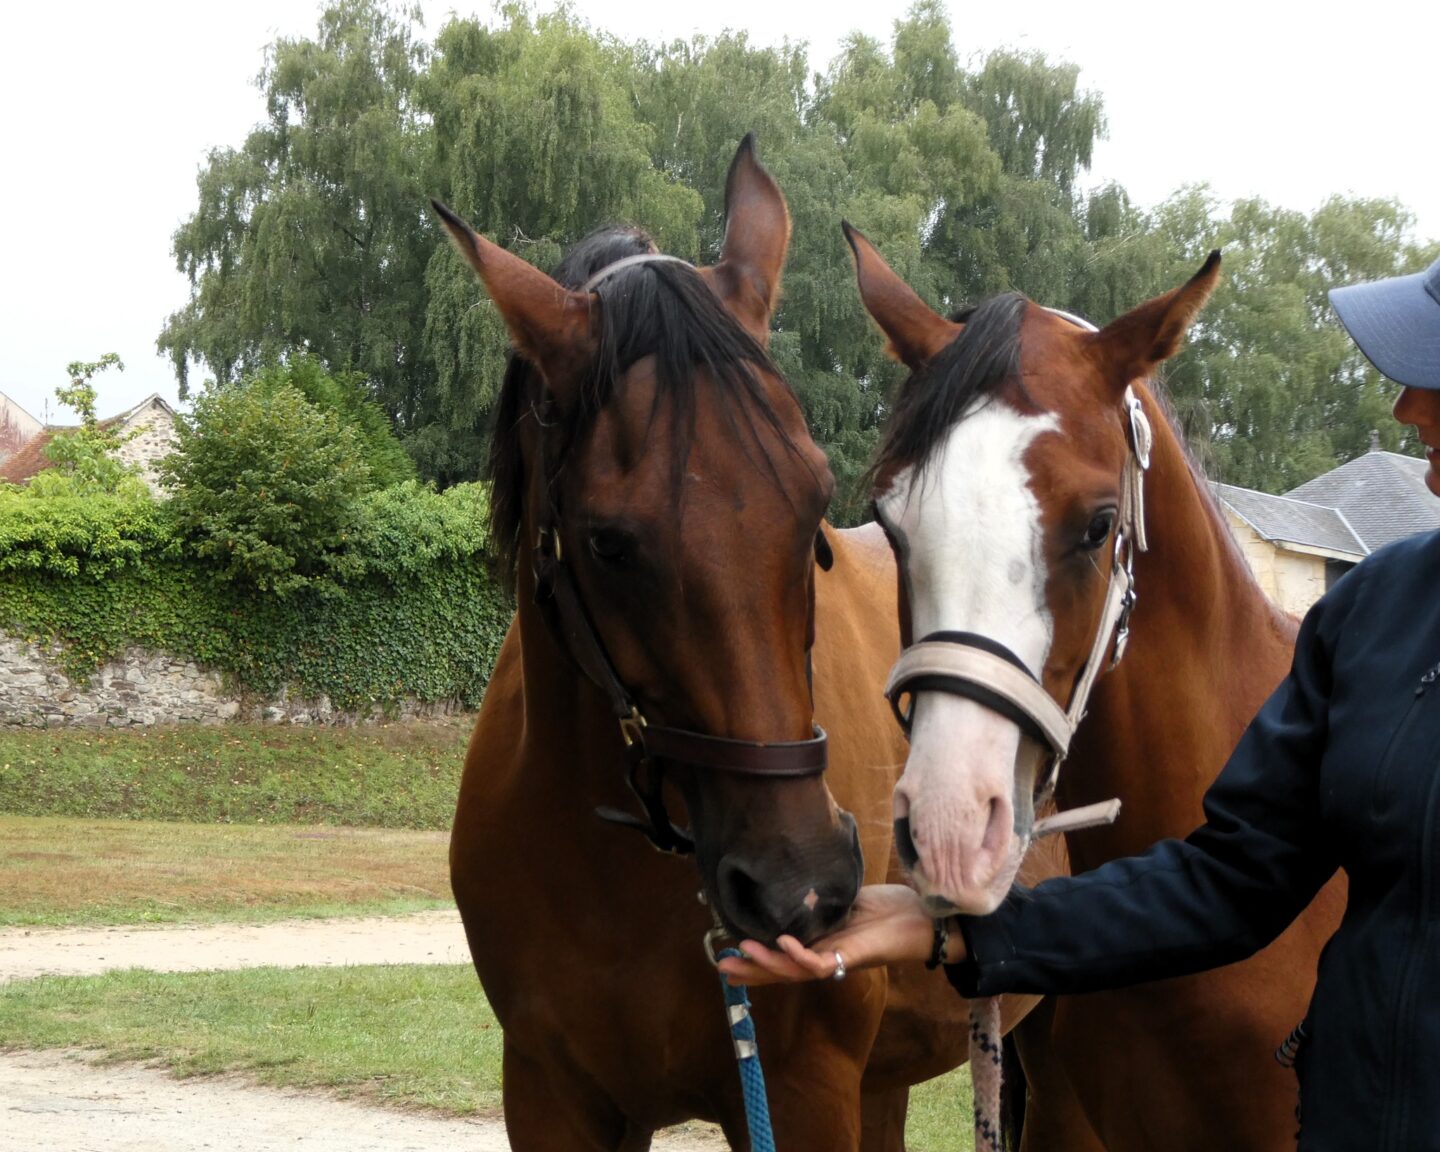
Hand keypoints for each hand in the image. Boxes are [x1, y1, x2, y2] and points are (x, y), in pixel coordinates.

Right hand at [716, 884, 964, 985]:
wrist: (925, 918)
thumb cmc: (889, 909)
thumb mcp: (846, 899)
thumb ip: (822, 900)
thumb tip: (798, 883)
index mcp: (822, 945)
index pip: (783, 956)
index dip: (756, 958)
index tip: (728, 953)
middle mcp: (826, 958)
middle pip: (782, 971)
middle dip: (752, 970)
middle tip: (722, 966)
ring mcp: (838, 960)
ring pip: (795, 971)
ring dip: (767, 964)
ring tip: (742, 952)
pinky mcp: (852, 958)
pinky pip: (820, 963)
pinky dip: (799, 954)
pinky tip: (782, 942)